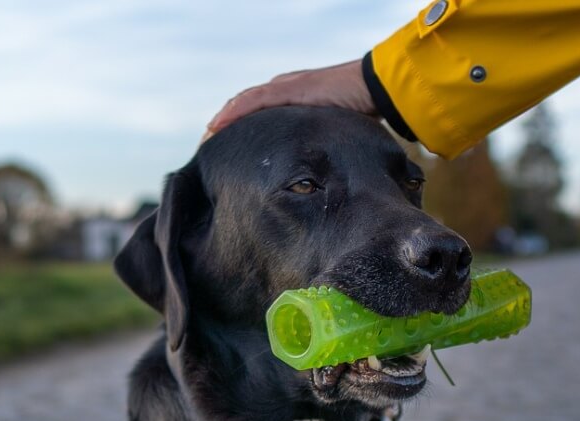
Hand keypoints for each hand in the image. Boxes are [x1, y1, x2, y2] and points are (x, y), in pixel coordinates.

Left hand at [204, 60, 373, 140]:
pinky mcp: (286, 90)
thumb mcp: (337, 132)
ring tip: (207, 139)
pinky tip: (216, 126)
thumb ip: (325, 145)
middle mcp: (284, 90)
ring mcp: (284, 88)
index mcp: (294, 101)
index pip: (260, 114)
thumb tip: (327, 173)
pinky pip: (251, 102)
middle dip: (227, 127)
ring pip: (242, 104)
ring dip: (223, 121)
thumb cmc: (362, 110)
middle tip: (211, 147)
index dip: (242, 129)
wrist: (372, 89)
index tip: (232, 149)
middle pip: (245, 108)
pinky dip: (232, 114)